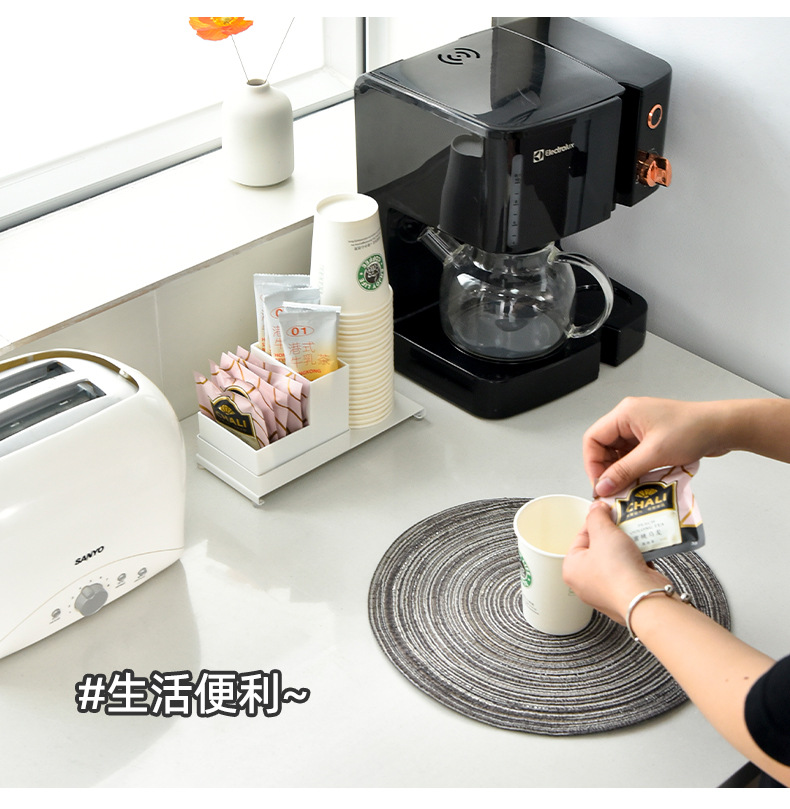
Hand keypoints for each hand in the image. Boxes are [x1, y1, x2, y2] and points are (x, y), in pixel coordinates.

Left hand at [562, 502, 668, 623]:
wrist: (645, 598)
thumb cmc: (618, 572)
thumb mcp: (603, 532)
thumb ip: (597, 517)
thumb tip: (596, 508)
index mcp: (572, 569)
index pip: (581, 537)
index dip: (595, 522)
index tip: (606, 513)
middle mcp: (586, 583)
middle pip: (599, 548)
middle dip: (613, 534)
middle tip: (622, 523)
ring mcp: (607, 590)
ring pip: (616, 559)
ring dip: (627, 546)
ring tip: (635, 535)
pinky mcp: (627, 593)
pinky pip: (631, 570)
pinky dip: (638, 559)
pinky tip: (645, 550)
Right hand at [584, 397, 729, 496]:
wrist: (723, 428)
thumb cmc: (694, 429)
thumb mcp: (654, 454)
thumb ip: (625, 471)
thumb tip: (604, 485)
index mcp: (625, 413)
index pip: (593, 438)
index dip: (592, 463)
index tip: (600, 483)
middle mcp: (630, 418)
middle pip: (604, 447)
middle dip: (607, 470)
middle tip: (613, 488)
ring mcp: (641, 428)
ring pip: (619, 454)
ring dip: (623, 472)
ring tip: (629, 487)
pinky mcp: (652, 438)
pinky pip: (634, 456)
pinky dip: (636, 470)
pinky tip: (642, 481)